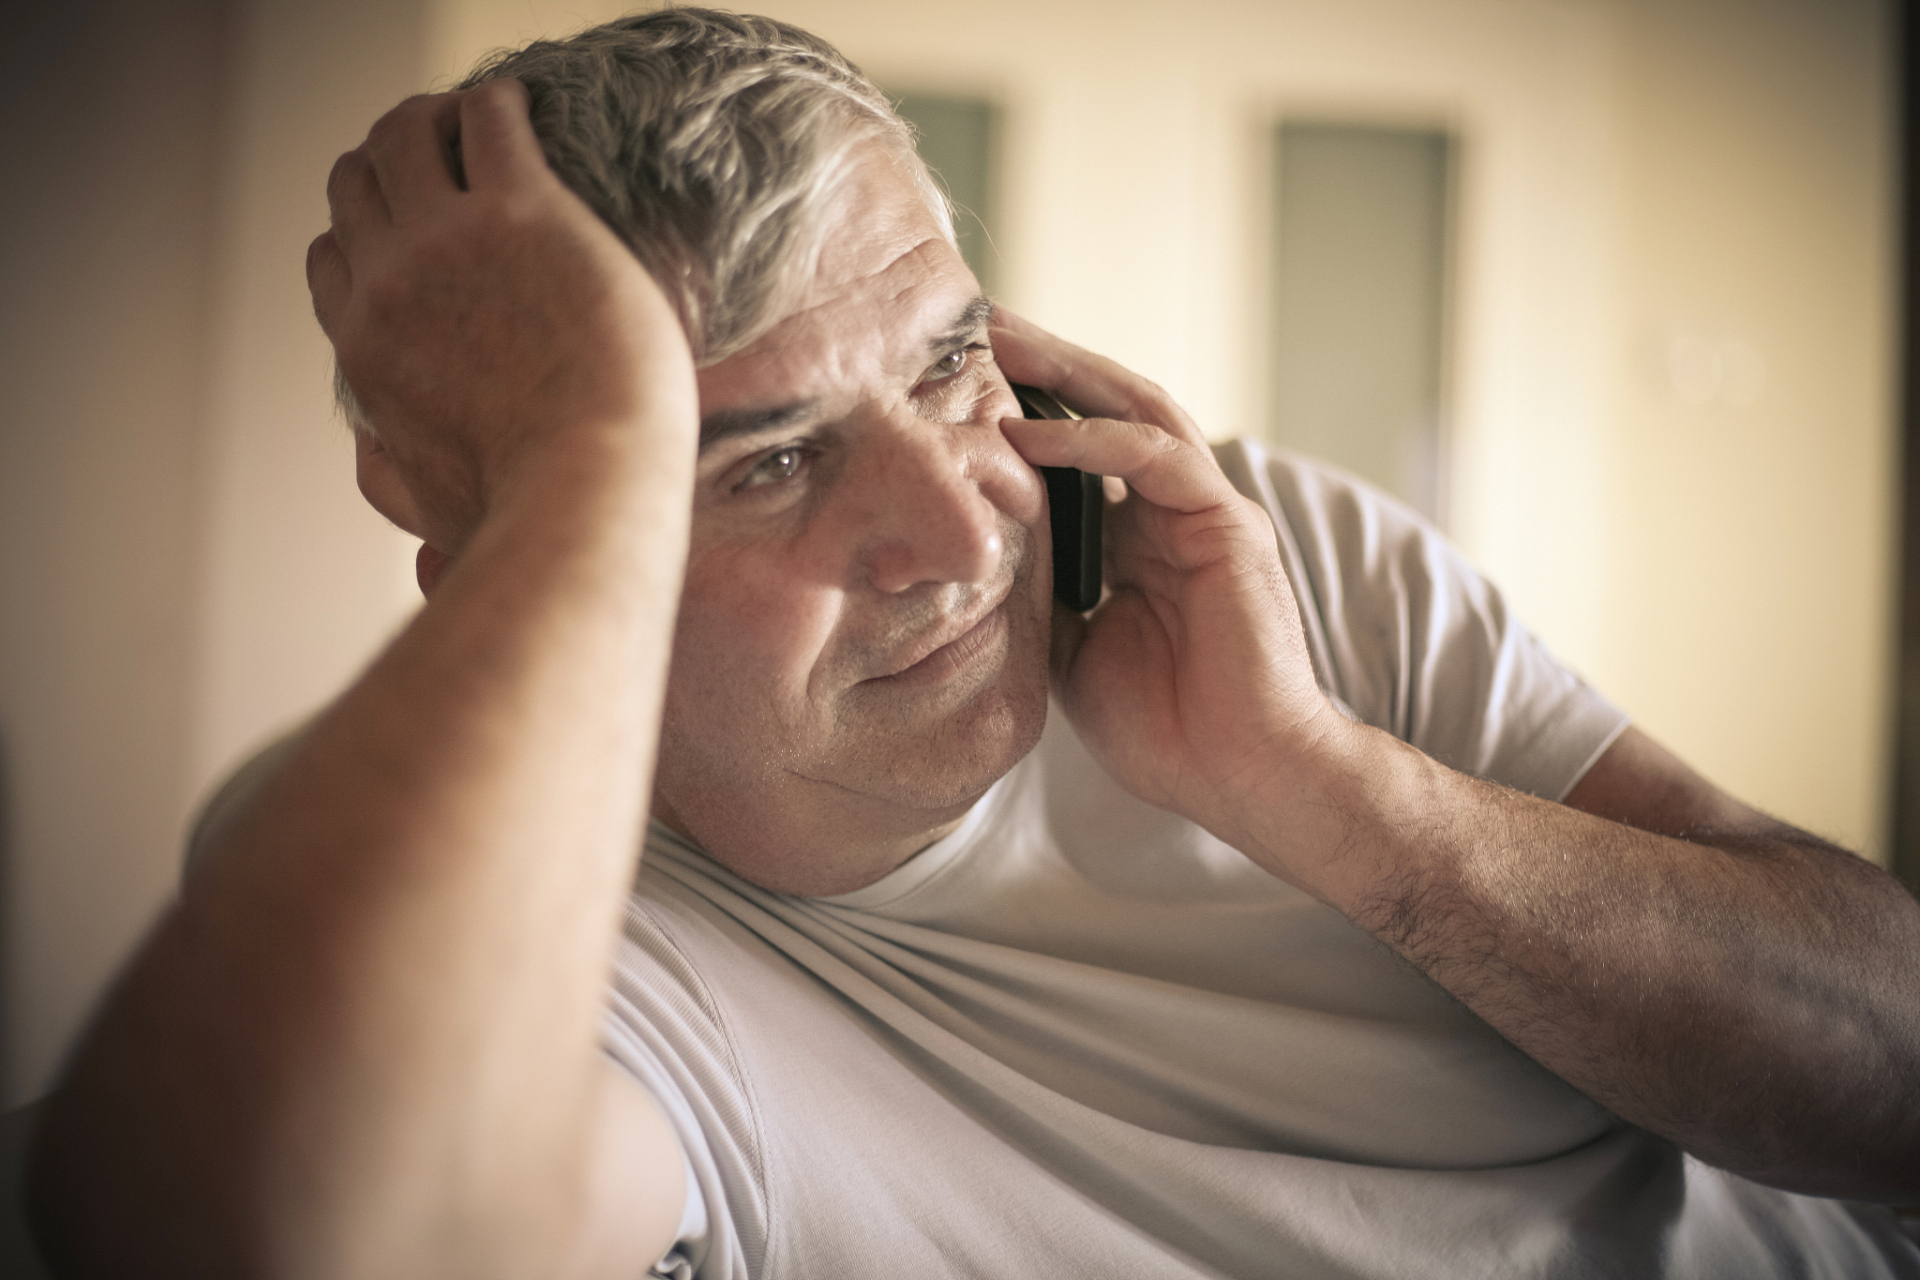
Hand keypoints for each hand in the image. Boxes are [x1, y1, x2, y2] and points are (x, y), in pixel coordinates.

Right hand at [307, 80, 694, 554]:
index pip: (332, 259)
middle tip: (435, 154)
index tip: (403, 223)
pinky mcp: (524, 212)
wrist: (589, 490)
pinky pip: (488, 119)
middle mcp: (391, 283)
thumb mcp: (429, 509)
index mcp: (366, 347)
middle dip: (387, 163)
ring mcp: (452, 240)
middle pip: (357, 185)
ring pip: (405, 135)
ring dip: (431, 117)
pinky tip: (519, 108)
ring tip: (471, 119)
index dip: (363, 232)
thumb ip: (384, 479)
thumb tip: (365, 449)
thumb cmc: (527, 511)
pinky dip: (495, 103)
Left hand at [991, 310, 1351, 872]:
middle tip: (973, 325)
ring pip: (1137, 407)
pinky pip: (1157, 456)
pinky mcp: (1229, 525)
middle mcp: (1177, 508)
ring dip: (1065, 371)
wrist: (1243, 778)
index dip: (1028, 406)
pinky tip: (1029, 430)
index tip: (957, 385)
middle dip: (1044, 361)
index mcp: (1143, 535)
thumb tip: (971, 559)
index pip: (1085, 443)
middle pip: (1109, 405)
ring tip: (998, 344)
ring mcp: (1206, 511)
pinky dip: (1092, 437)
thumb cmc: (1166, 730)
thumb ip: (1038, 596)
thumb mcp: (1071, 652)